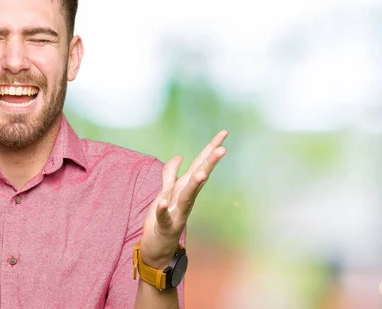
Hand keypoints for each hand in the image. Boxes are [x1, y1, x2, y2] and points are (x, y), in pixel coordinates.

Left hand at [140, 130, 227, 267]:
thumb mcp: (165, 192)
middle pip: (199, 177)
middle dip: (209, 163)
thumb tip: (178, 156)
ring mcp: (178, 213)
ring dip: (194, 185)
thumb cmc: (163, 219)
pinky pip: (165, 216)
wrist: (157, 249)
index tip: (224, 133)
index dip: (211, 148)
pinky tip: (164, 202)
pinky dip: (164, 209)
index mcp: (184, 188)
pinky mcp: (165, 225)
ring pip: (187, 197)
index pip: (200, 164)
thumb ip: (170, 174)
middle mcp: (185, 199)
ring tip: (201, 173)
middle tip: (222, 149)